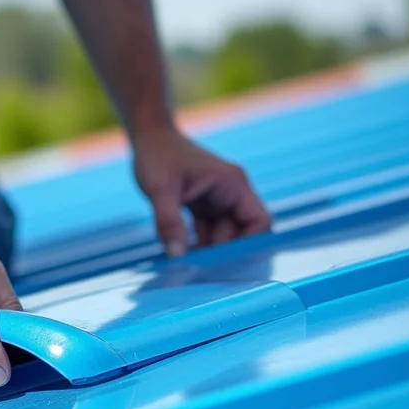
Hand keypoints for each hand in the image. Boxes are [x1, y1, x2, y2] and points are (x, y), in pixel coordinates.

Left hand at [132, 126, 270, 255]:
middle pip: (242, 235)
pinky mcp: (205, 208)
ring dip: (208, 253)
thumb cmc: (157, 155)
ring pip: (224, 238)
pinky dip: (197, 247)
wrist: (149, 137)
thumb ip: (168, 222)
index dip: (249, 244)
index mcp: (233, 185)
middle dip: (223, 253)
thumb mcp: (159, 188)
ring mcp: (219, 202)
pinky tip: (181, 257)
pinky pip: (208, 235)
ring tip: (186, 267)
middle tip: (198, 270)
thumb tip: (176, 257)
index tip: (224, 262)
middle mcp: (232, 194)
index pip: (260, 222)